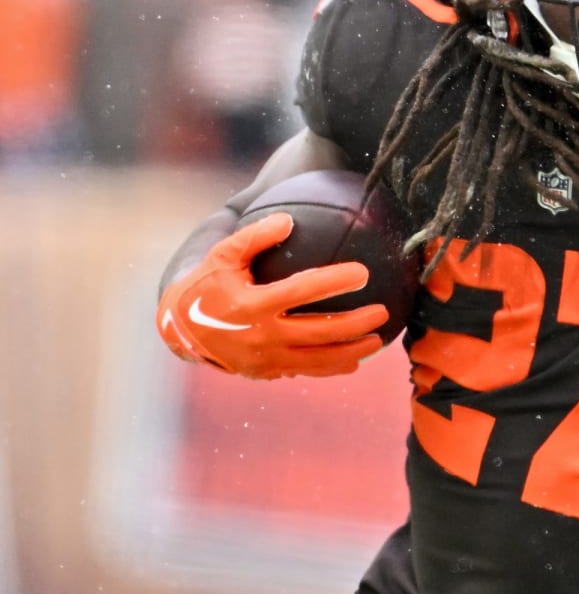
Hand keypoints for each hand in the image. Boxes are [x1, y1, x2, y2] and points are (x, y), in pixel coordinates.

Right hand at [156, 213, 388, 378]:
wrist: (181, 330)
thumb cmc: (207, 285)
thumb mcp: (222, 256)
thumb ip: (254, 237)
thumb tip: (288, 220)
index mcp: (251, 304)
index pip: (301, 292)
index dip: (334, 281)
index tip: (363, 273)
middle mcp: (260, 336)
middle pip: (319, 332)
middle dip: (356, 324)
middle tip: (382, 312)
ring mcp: (264, 359)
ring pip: (318, 360)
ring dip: (352, 352)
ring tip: (377, 340)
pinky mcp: (266, 373)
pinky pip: (306, 372)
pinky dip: (331, 367)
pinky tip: (354, 360)